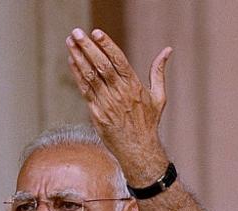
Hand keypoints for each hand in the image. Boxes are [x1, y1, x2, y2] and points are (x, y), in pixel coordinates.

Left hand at [65, 28, 171, 184]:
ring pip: (90, 77)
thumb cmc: (148, 123)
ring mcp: (106, 103)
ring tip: (70, 43)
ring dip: (78, 58)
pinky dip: (77, 75)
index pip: (118, 61)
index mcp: (134, 86)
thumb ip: (158, 72)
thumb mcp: (159, 97)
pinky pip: (84, 90)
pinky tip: (71, 61)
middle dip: (87, 48)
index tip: (96, 32)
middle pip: (101, 66)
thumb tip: (167, 50)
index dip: (107, 46)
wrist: (137, 150)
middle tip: (76, 33)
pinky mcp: (96, 113)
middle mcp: (119, 93)